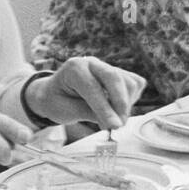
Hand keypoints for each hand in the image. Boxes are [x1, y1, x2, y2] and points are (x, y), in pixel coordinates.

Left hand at [27, 57, 146, 130]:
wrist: (54, 93)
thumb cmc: (57, 102)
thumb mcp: (66, 111)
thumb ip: (90, 113)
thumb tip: (114, 122)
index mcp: (74, 69)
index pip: (93, 88)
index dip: (105, 108)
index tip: (114, 126)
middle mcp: (92, 63)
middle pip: (115, 78)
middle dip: (120, 104)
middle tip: (118, 126)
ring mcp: (106, 66)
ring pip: (128, 81)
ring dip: (126, 104)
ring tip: (114, 120)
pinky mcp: (118, 72)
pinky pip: (134, 83)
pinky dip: (131, 98)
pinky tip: (118, 109)